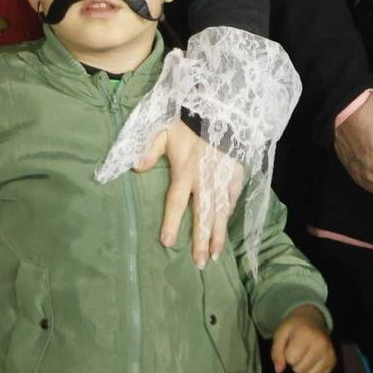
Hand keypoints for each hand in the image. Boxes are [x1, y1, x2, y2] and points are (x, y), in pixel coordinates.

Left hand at [136, 122, 244, 266]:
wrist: (222, 110)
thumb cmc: (188, 121)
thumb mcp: (163, 129)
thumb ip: (149, 149)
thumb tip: (135, 168)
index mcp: (185, 172)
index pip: (176, 202)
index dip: (171, 223)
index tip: (167, 242)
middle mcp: (204, 180)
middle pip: (203, 216)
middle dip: (202, 241)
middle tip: (201, 263)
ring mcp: (222, 180)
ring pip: (220, 213)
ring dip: (218, 235)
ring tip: (217, 256)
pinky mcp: (236, 175)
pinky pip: (232, 199)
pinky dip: (229, 214)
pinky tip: (226, 227)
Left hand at [271, 304, 336, 372]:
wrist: (312, 320)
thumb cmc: (294, 328)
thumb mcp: (280, 334)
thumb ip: (276, 352)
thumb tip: (279, 370)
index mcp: (306, 334)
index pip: (291, 359)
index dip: (287, 355)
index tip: (290, 346)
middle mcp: (321, 344)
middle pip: (299, 369)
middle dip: (294, 363)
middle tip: (297, 351)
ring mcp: (329, 354)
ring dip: (303, 370)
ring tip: (304, 357)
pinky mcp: (333, 361)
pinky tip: (311, 362)